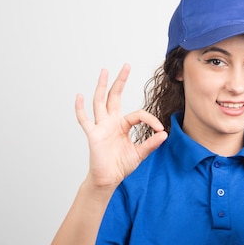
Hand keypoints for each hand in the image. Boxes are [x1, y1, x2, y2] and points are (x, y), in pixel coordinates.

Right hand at [75, 64, 167, 187]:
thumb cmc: (121, 165)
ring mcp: (100, 127)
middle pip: (114, 97)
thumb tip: (164, 134)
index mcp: (122, 125)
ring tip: (105, 71)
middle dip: (120, 81)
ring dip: (102, 87)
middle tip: (126, 66)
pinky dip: (80, 109)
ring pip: (99, 102)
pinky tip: (79, 96)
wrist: (108, 179)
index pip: (138, 114)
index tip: (160, 130)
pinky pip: (84, 120)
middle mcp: (110, 122)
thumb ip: (151, 144)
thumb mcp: (140, 154)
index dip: (150, 120)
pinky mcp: (93, 135)